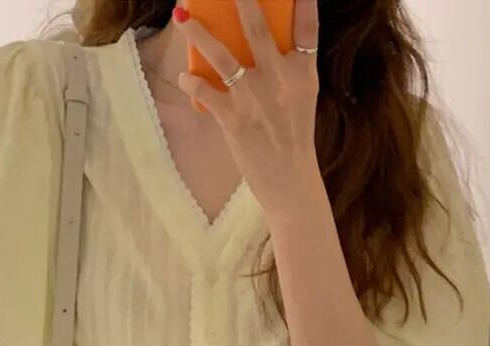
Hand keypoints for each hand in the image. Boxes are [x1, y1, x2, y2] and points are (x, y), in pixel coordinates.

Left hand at [173, 0, 320, 213]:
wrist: (290, 182)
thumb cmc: (293, 139)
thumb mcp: (301, 100)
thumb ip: (287, 70)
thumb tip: (258, 45)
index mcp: (303, 74)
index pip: (307, 27)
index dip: (302, 1)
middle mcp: (280, 81)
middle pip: (258, 29)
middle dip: (240, 1)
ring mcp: (256, 99)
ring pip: (222, 56)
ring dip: (198, 33)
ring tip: (182, 16)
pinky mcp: (234, 119)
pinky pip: (206, 91)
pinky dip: (192, 82)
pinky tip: (186, 77)